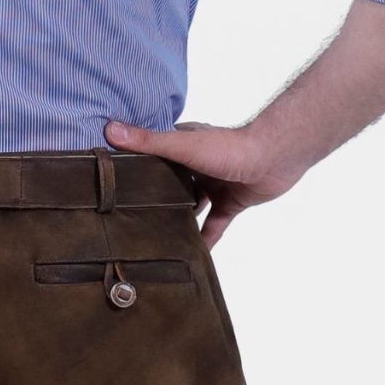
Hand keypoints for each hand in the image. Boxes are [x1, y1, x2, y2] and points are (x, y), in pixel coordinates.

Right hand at [103, 117, 299, 245]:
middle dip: (153, 199)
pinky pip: (214, 225)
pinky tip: (190, 254)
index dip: (133, 168)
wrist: (275, 159)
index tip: (111, 184)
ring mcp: (214, 184)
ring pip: (190, 206)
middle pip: (169, 184)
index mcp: (182, 146)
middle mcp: (196, 165)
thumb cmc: (229, 147)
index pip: (151, 156)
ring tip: (154, 238)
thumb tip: (110, 130)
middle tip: (129, 219)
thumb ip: (148, 142)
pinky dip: (204, 239)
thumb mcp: (182, 145)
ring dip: (177, 220)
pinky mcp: (231, 203)